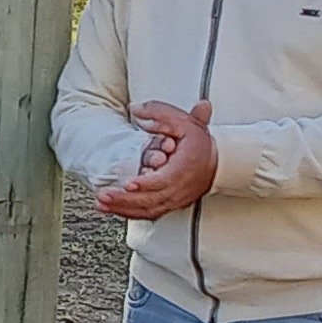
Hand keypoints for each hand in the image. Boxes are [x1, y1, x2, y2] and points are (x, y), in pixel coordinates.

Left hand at [97, 100, 214, 219]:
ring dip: (123, 210)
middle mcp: (179, 188)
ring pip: (148, 210)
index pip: (163, 180)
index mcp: (183, 168)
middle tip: (104, 195)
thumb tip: (136, 108)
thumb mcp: (183, 121)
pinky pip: (150, 214)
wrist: (219, 162)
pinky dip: (130, 214)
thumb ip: (159, 112)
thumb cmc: (199, 142)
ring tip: (102, 204)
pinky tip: (114, 210)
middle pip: (150, 200)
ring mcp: (175, 199)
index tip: (128, 183)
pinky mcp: (171, 205)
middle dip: (124, 200)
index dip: (145, 184)